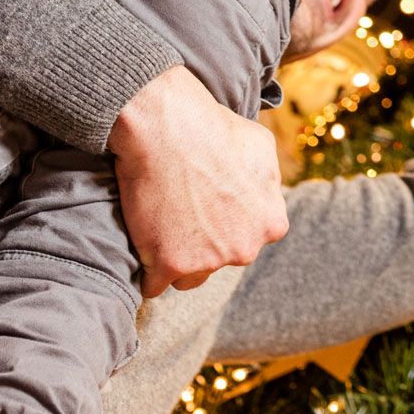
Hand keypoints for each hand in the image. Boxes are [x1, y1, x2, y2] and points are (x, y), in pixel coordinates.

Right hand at [108, 65, 287, 294]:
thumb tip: (266, 194)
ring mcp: (208, 261)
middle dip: (202, 243)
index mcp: (271, 224)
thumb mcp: (262, 147)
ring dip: (174, 259)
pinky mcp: (169, 266)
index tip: (206, 210)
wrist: (167, 127)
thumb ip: (268, 181)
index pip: (248, 240)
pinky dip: (146, 270)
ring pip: (189, 277)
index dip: (224, 225)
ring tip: (159, 226)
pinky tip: (141, 244)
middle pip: (219, 260)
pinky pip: (154, 285)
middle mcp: (245, 248)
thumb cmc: (214, 129)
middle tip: (180, 212)